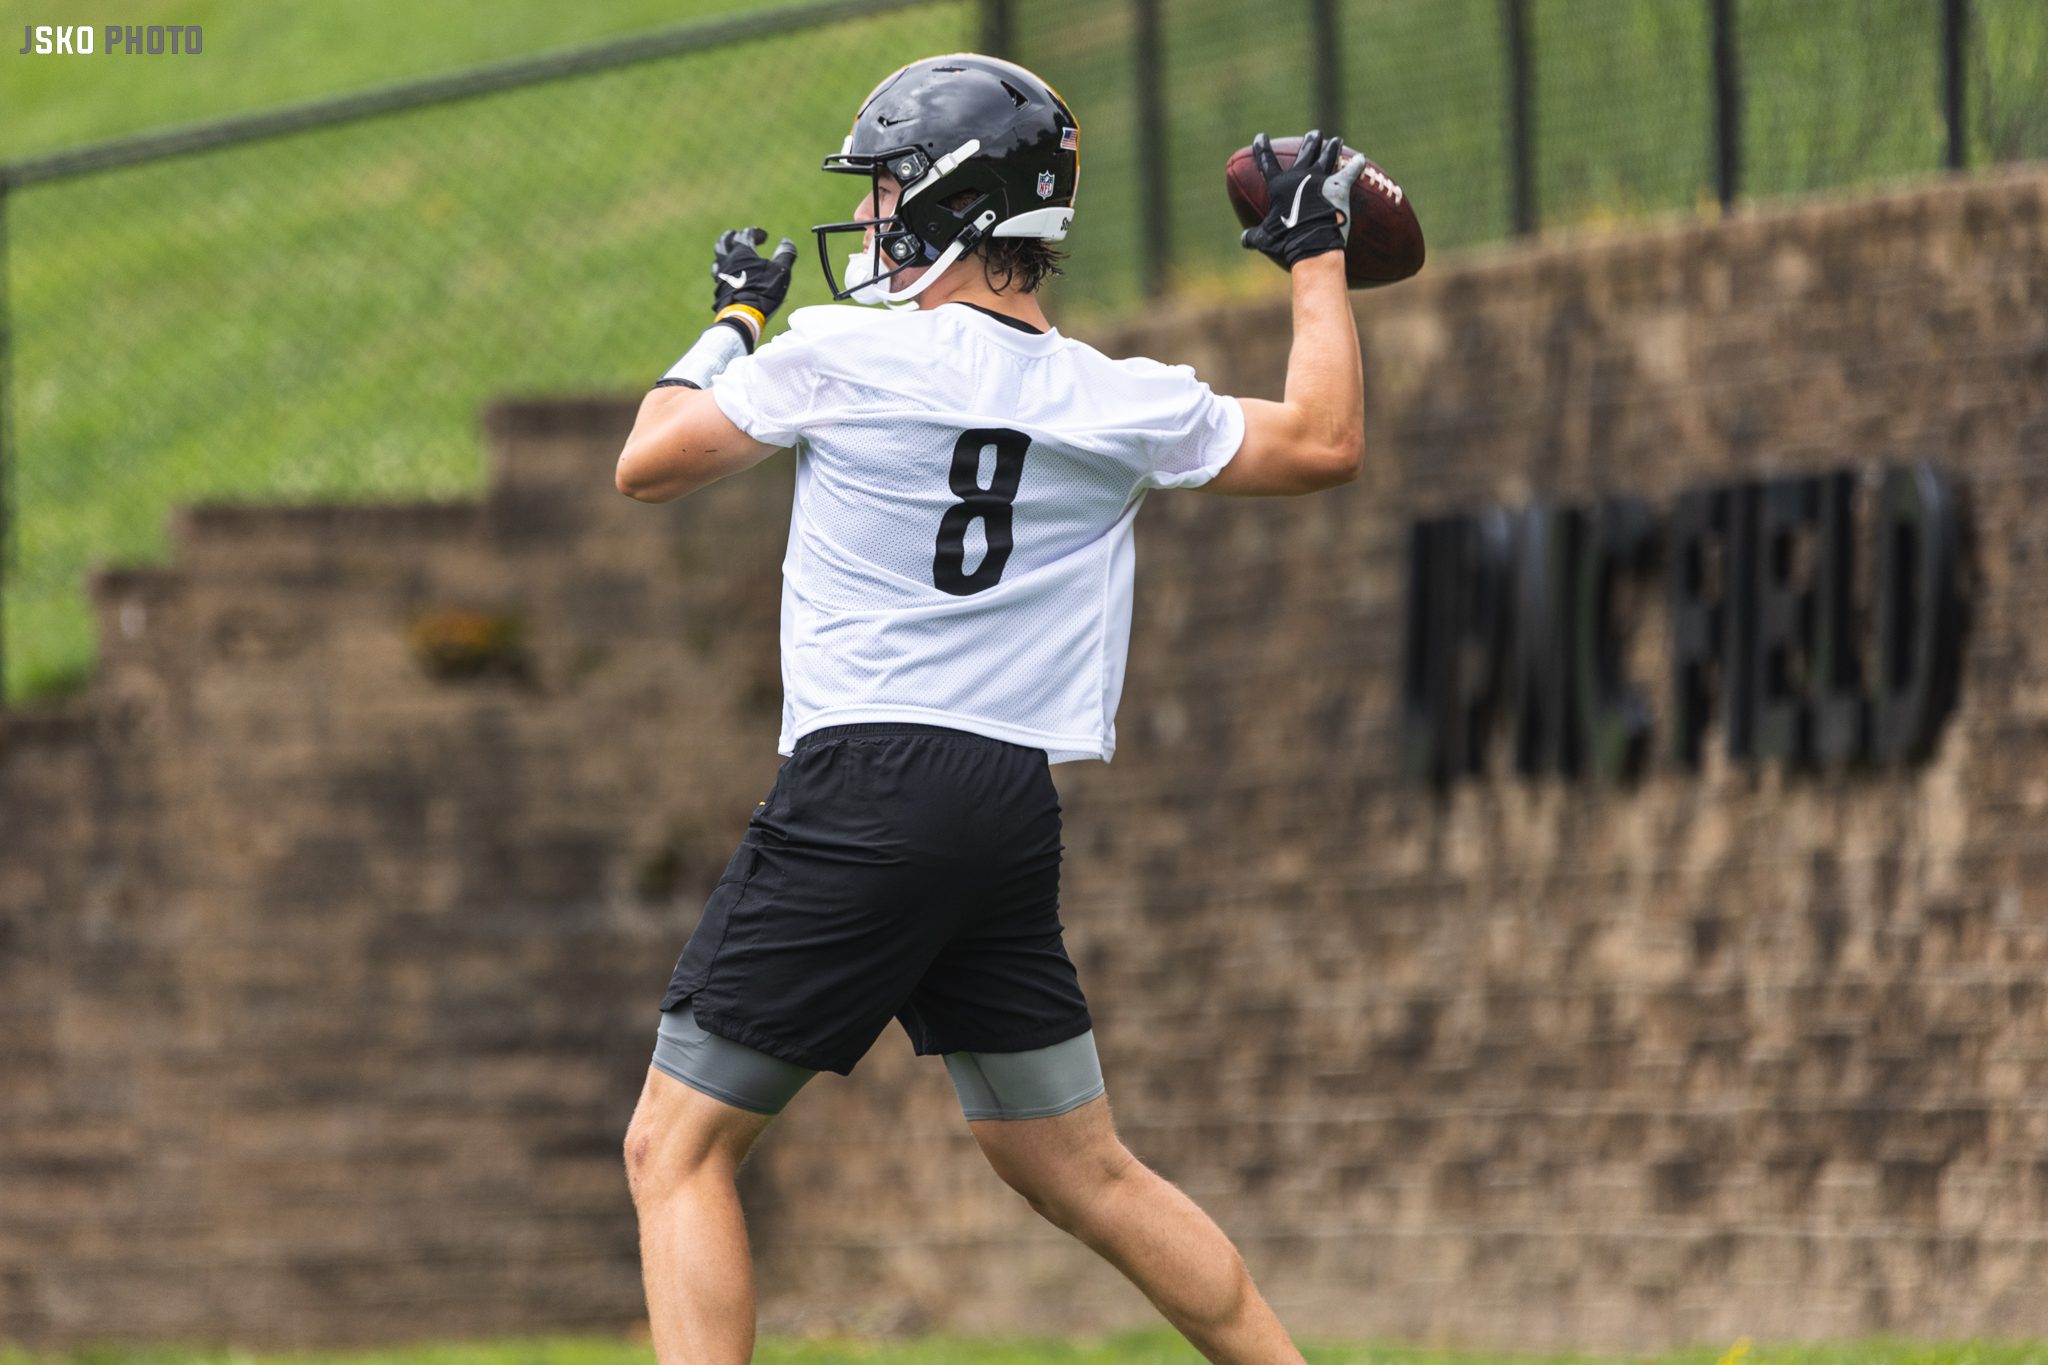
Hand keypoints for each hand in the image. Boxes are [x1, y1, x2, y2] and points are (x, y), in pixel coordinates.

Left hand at [712, 226, 798, 329]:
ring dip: (724, 252)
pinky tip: (729, 275)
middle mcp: (728, 261)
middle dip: (731, 236)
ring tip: (729, 252)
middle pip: (724, 242)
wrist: (744, 315)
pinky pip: (719, 275)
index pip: (746, 234)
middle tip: (736, 234)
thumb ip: (785, 254)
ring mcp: (722, 275)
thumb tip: (787, 241)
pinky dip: (724, 270)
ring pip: (718, 258)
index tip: (765, 236)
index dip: (756, 233)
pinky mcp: (719, 289)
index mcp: (742, 252)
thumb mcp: (781, 270)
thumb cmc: (764, 291)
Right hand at [1238, 130, 1367, 270]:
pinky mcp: (1340, 186)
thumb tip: (1244, 239)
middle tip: (1314, 134)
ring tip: (1336, 141)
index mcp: (1279, 186)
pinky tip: (1361, 158)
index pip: (1267, 161)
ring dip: (1332, 147)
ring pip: (1328, 156)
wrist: (1313, 245)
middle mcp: (1300, 176)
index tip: (1260, 137)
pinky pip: (1351, 170)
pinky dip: (1356, 164)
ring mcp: (1321, 179)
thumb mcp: (1265, 240)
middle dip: (1310, 141)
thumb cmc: (1287, 243)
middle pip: (1306, 152)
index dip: (1262, 148)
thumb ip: (1253, 236)